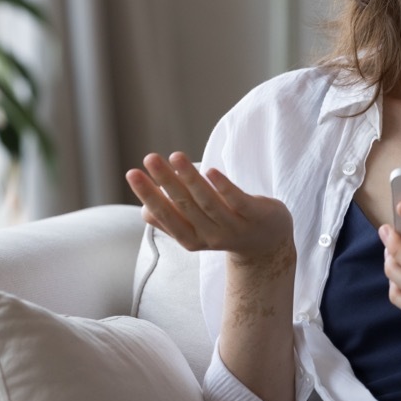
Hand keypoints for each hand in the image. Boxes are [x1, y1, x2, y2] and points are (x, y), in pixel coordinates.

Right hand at [125, 152, 293, 264]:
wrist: (269, 245)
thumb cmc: (226, 229)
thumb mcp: (198, 230)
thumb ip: (174, 221)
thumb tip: (144, 210)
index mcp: (192, 238)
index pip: (165, 216)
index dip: (148, 195)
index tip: (132, 173)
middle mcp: (211, 235)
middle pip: (184, 205)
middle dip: (165, 181)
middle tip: (149, 158)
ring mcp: (235, 226)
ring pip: (208, 201)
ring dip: (190, 178)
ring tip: (174, 156)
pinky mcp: (256, 215)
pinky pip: (238, 201)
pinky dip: (224, 187)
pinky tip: (211, 170)